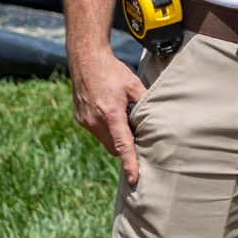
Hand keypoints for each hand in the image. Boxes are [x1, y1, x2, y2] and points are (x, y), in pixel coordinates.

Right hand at [67, 42, 149, 184]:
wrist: (86, 58)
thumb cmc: (112, 70)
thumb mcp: (134, 84)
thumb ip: (145, 104)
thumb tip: (157, 121)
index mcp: (111, 113)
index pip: (123, 145)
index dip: (130, 163)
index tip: (134, 178)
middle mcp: (95, 120)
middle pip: (113, 147)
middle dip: (124, 145)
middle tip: (133, 130)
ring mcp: (85, 120)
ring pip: (104, 140)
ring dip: (114, 135)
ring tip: (118, 114)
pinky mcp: (80, 118)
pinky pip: (96, 131)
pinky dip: (104, 127)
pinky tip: (107, 109)